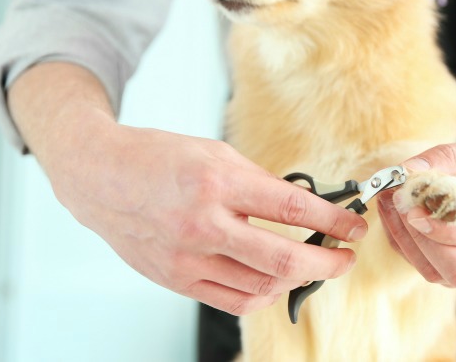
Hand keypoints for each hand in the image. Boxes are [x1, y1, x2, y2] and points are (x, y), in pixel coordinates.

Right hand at [9, 63, 367, 314]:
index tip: (356, 227)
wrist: (99, 177)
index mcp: (218, 182)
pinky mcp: (176, 280)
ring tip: (310, 265)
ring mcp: (187, 257)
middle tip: (345, 257)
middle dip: (328, 263)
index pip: (293, 210)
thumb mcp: (217, 153)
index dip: (334, 221)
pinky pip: (234, 301)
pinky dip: (264, 295)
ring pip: (263, 288)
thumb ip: (260, 184)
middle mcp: (203, 224)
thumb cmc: (161, 158)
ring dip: (298, 280)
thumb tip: (305, 210)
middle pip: (284, 260)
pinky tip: (275, 279)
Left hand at [376, 140, 455, 286]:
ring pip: (434, 272)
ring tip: (389, 200)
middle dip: (423, 240)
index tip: (416, 210)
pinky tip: (392, 212)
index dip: (448, 229)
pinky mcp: (447, 274)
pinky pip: (417, 266)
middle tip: (399, 204)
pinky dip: (399, 239)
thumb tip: (409, 171)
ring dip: (404, 237)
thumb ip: (446, 157)